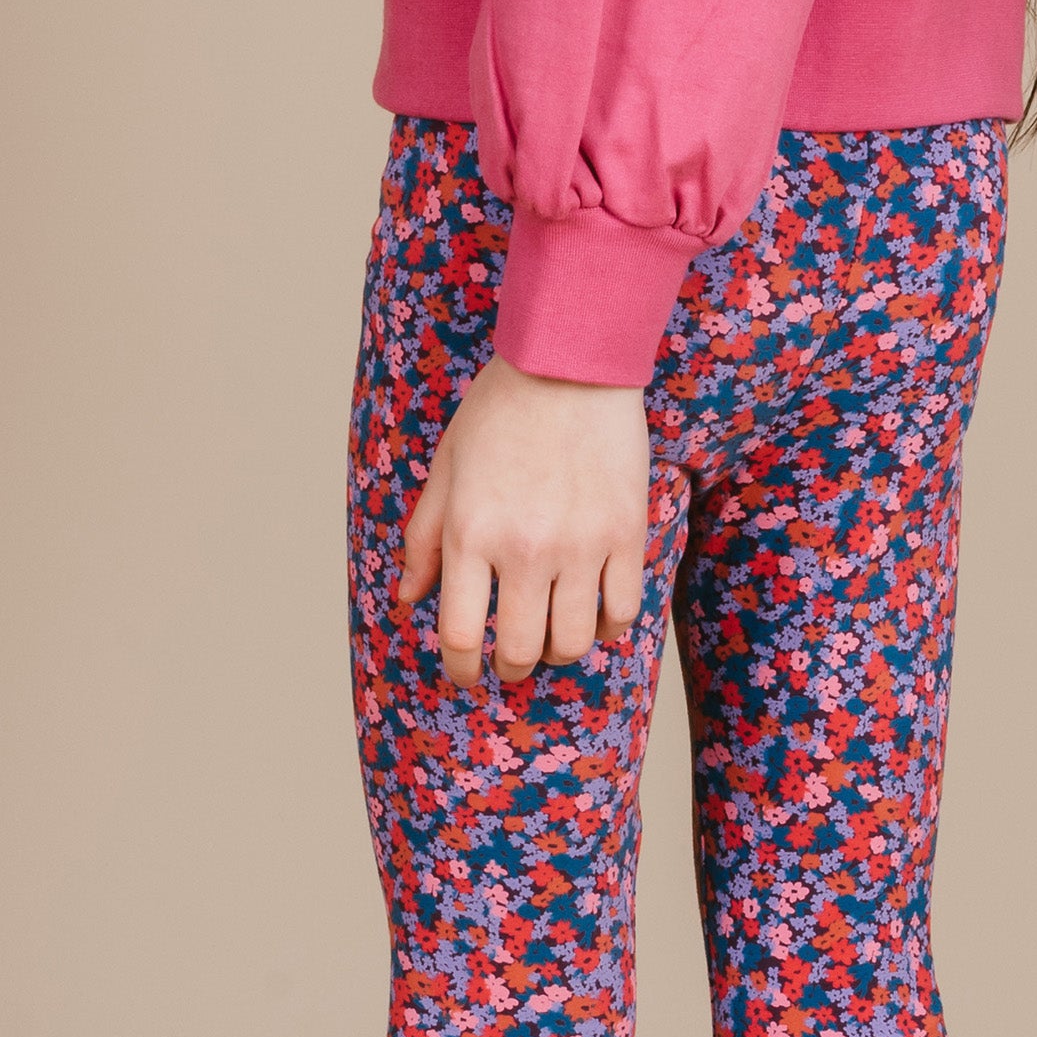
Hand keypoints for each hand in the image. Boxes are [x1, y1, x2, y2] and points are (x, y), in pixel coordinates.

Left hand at [398, 357, 651, 688]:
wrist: (570, 363)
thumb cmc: (499, 411)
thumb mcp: (446, 470)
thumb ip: (425, 538)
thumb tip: (409, 598)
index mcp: (472, 534)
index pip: (462, 635)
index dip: (461, 668)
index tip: (466, 673)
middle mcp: (525, 549)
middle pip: (520, 650)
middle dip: (509, 665)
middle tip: (509, 656)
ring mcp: (581, 545)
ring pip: (572, 641)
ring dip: (557, 650)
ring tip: (551, 635)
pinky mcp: (627, 535)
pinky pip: (621, 612)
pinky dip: (605, 626)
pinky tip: (593, 614)